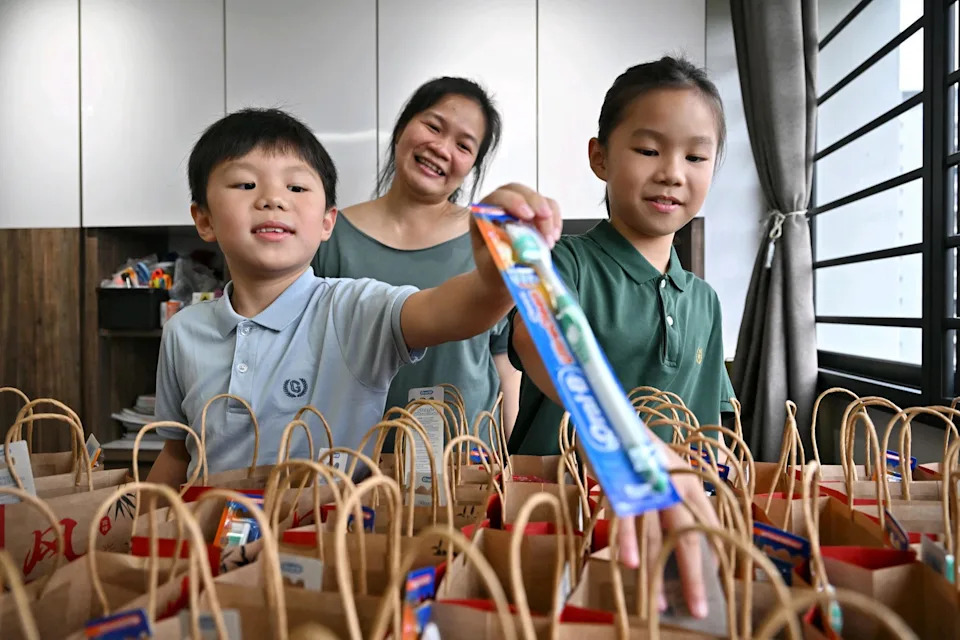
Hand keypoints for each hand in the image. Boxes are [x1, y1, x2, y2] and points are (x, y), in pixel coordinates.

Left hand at [470, 183, 562, 289]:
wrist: (499, 278)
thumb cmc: (492, 269)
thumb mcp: (491, 265)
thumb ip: (502, 253)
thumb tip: (518, 246)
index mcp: (482, 215)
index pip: (496, 197)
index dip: (513, 201)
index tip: (528, 215)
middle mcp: (499, 207)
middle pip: (518, 191)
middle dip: (535, 202)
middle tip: (545, 217)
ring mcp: (518, 208)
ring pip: (536, 198)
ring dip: (547, 216)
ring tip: (550, 240)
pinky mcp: (534, 214)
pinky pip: (549, 207)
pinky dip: (555, 219)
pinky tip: (554, 236)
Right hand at [616, 436, 718, 618]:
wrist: (612, 418)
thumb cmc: (641, 453)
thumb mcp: (667, 475)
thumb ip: (678, 505)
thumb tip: (693, 546)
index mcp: (692, 485)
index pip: (710, 529)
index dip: (714, 562)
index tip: (715, 591)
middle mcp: (676, 486)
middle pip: (688, 538)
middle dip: (694, 579)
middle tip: (697, 611)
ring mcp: (648, 486)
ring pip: (656, 537)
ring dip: (656, 573)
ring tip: (658, 604)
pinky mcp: (621, 484)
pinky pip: (625, 519)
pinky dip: (627, 542)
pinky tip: (630, 566)